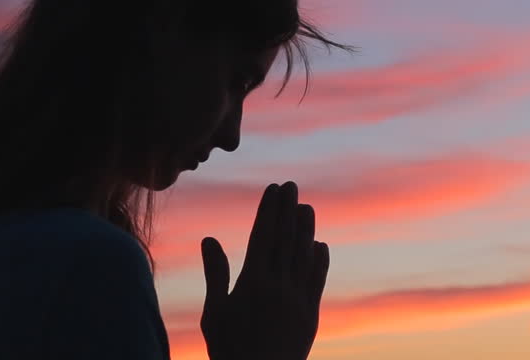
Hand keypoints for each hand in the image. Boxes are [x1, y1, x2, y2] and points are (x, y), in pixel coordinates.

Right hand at [200, 181, 329, 359]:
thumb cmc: (229, 350)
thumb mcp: (214, 312)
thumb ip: (215, 273)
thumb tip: (209, 239)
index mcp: (252, 283)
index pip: (263, 236)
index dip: (269, 210)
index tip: (272, 189)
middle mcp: (278, 287)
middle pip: (285, 240)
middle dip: (288, 210)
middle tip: (291, 186)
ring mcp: (298, 301)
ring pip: (304, 256)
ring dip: (306, 229)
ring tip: (307, 207)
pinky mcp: (310, 316)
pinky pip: (317, 282)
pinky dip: (319, 261)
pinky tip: (320, 245)